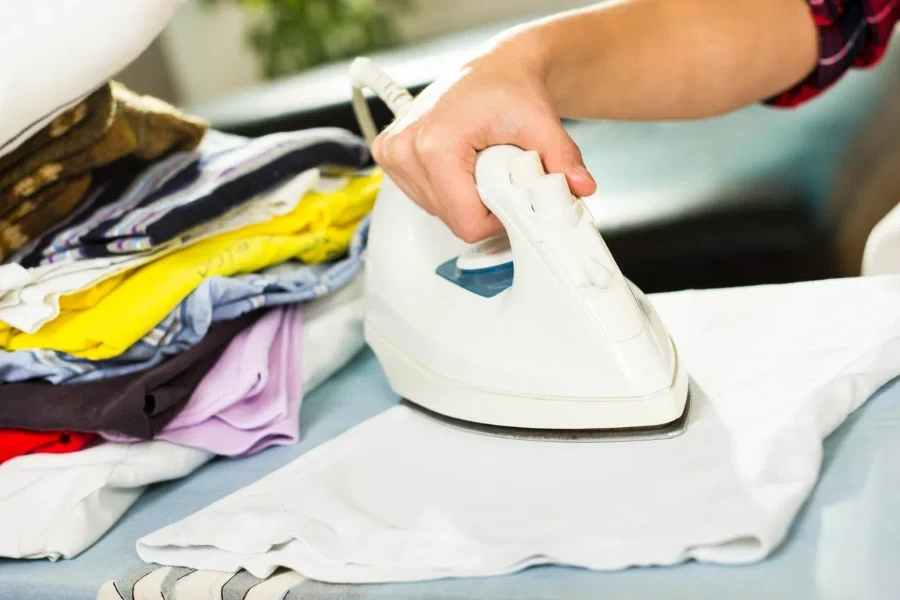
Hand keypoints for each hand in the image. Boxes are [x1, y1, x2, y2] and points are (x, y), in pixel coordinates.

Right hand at [371, 43, 596, 242]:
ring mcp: (393, 155)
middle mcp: (405, 149)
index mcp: (435, 145)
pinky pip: (426, 198)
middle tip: (502, 172)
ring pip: (439, 212)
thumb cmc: (508, 87)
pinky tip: (464, 164)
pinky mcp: (390, 157)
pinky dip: (451, 190)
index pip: (466, 222)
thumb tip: (579, 187)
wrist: (493, 68)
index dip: (498, 220)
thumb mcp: (542, 122)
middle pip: (452, 219)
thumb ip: (562, 159)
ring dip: (467, 198)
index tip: (515, 198)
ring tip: (482, 164)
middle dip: (484, 206)